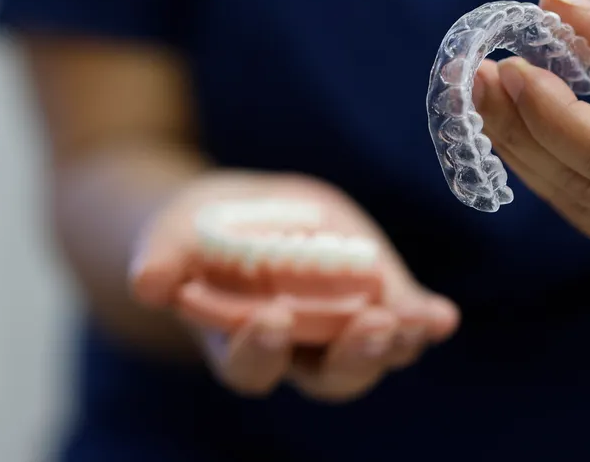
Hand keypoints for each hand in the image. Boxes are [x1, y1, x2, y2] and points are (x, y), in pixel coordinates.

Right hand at [127, 172, 459, 400]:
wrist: (240, 213)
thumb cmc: (197, 234)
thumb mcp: (171, 237)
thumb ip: (162, 261)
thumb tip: (146, 282)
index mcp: (240, 345)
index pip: (253, 367)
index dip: (262, 350)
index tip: (271, 317)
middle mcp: (297, 350)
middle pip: (330, 376)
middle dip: (353, 356)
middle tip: (373, 326)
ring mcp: (341, 327)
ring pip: (375, 353)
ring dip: (399, 342)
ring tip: (419, 321)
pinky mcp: (375, 297)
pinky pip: (406, 319)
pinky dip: (425, 321)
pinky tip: (443, 317)